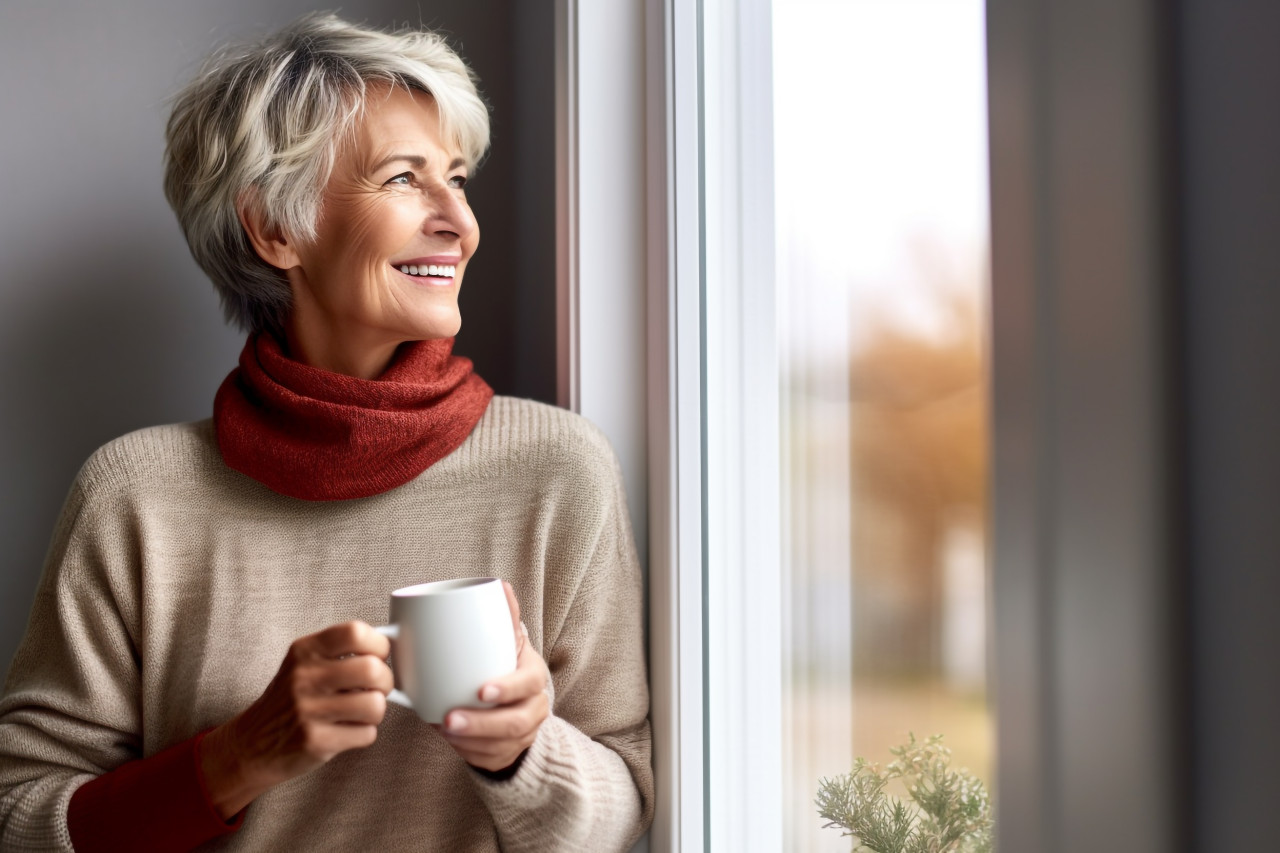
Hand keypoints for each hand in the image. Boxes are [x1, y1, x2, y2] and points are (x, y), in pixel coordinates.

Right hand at [200, 621, 392, 818]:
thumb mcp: (303, 664)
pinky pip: (367, 734)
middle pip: (373, 670)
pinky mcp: (315, 741)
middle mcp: (304, 677)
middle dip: (385, 682)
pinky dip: (364, 733)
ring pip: (375, 705)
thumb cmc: (290, 699)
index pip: (356, 632)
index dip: (379, 645)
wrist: (252, 744)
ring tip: (361, 712)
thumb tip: (391, 646)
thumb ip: (340, 652)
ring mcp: (308, 710)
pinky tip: (347, 730)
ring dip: (376, 711)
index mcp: (304, 650)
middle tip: (376, 689)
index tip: (378, 656)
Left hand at [437, 581, 549, 772]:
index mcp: (534, 676)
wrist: (515, 703)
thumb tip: (502, 585)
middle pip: (515, 722)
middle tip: (448, 719)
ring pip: (501, 745)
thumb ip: (504, 616)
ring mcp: (524, 734)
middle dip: (481, 723)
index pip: (528, 683)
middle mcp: (535, 707)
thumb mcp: (507, 641)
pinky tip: (450, 741)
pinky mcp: (508, 753)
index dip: (507, 689)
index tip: (480, 690)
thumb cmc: (505, 665)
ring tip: (443, 730)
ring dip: (470, 740)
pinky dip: (468, 752)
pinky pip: (490, 759)